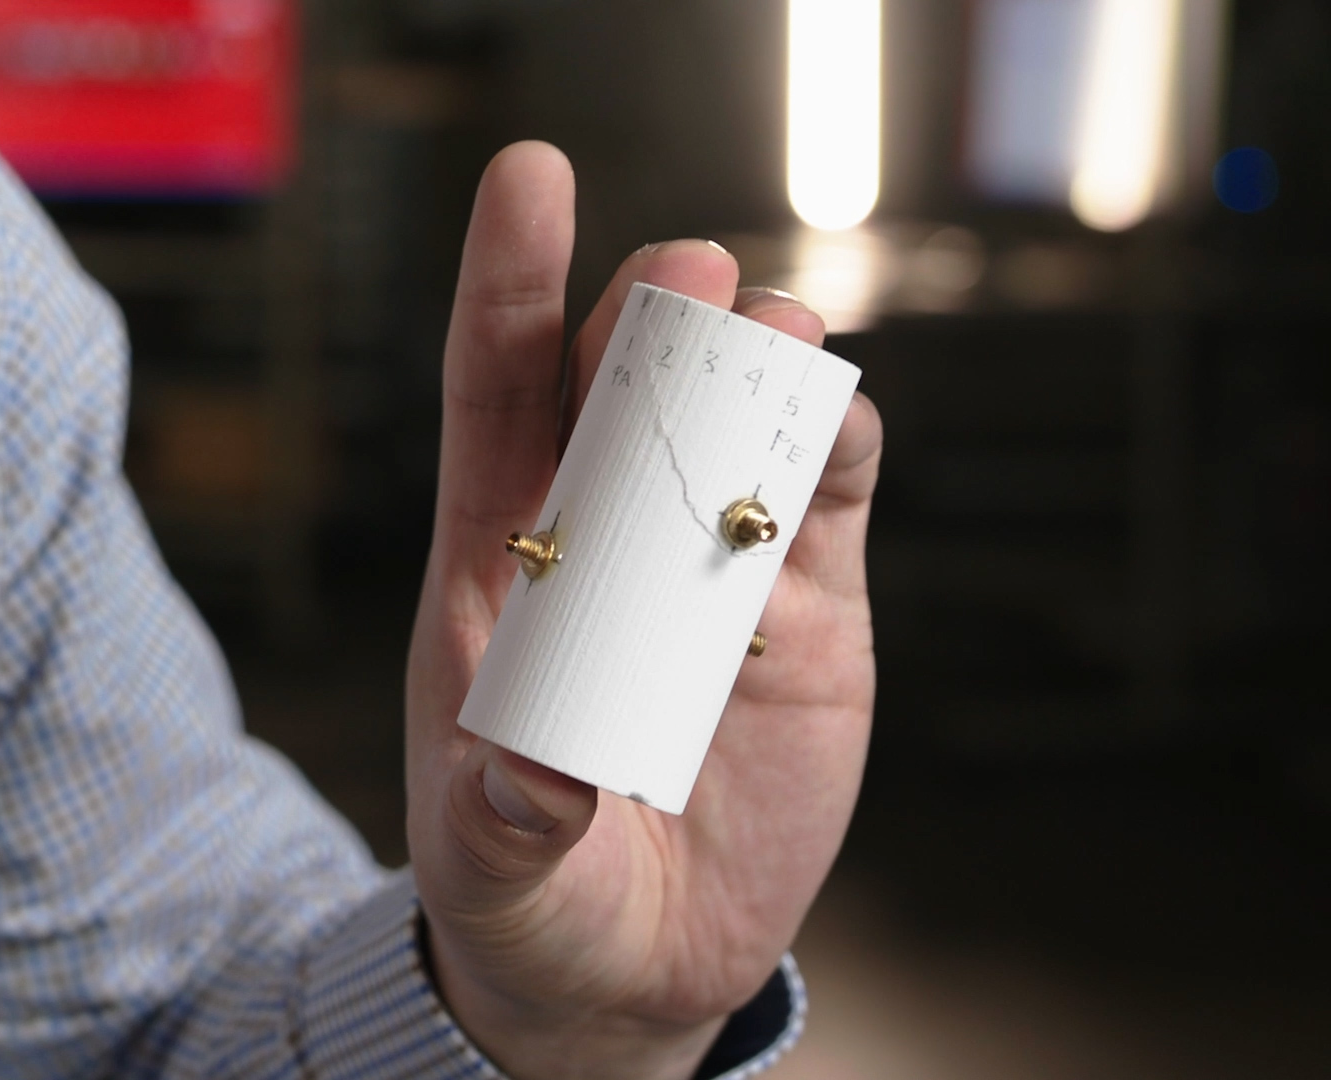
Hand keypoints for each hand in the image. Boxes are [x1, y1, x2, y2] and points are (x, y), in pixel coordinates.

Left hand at [406, 142, 882, 1079]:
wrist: (631, 968)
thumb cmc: (531, 894)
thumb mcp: (493, 868)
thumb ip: (505, 820)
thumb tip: (536, 769)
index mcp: (499, 565)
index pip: (493, 396)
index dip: (508, 286)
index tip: (531, 177)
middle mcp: (602, 538)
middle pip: (619, 383)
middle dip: (649, 313)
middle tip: (695, 271)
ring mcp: (704, 567)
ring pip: (732, 424)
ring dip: (756, 366)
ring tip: (779, 333)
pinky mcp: (800, 613)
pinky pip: (821, 503)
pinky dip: (833, 449)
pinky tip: (837, 420)